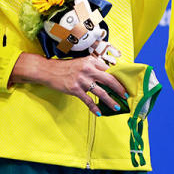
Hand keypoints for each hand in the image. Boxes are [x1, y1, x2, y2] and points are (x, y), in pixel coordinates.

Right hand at [9, 53, 127, 115]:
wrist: (48, 70)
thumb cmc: (65, 67)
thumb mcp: (80, 63)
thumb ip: (93, 67)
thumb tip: (107, 75)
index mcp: (90, 61)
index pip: (108, 69)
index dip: (117, 78)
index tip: (123, 84)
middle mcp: (88, 69)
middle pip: (109, 80)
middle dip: (119, 89)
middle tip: (125, 95)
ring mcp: (81, 80)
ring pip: (101, 92)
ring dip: (110, 101)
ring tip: (116, 106)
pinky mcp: (75, 89)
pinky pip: (88, 100)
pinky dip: (94, 107)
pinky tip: (99, 112)